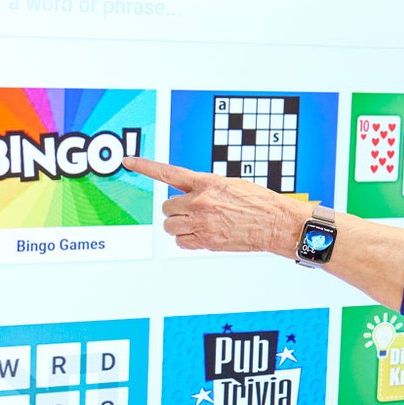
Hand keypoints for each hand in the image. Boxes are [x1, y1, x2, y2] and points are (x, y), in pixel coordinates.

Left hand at [122, 157, 306, 255]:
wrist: (275, 222)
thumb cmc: (258, 202)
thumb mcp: (230, 185)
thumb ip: (206, 188)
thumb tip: (191, 197)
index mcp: (206, 182)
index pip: (168, 172)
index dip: (145, 166)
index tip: (128, 161)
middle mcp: (200, 201)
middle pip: (167, 207)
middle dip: (176, 211)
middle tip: (192, 213)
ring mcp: (202, 222)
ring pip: (171, 227)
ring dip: (179, 227)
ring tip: (198, 225)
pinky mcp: (206, 241)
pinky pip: (181, 243)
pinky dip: (187, 241)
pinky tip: (203, 236)